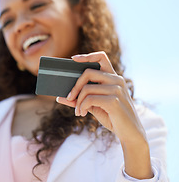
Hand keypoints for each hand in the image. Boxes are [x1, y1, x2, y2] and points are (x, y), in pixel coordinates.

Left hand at [56, 51, 152, 178]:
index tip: (73, 59)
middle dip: (75, 86)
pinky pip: (89, 99)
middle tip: (69, 98)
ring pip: (87, 88)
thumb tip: (60, 97)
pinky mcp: (114, 100)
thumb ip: (79, 100)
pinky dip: (82, 107)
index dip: (87, 56)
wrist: (131, 134)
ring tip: (78, 111)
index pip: (101, 57)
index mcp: (113, 78)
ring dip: (78, 102)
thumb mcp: (94, 106)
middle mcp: (116, 80)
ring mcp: (117, 89)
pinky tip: (82, 114)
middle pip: (88, 72)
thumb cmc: (113, 117)